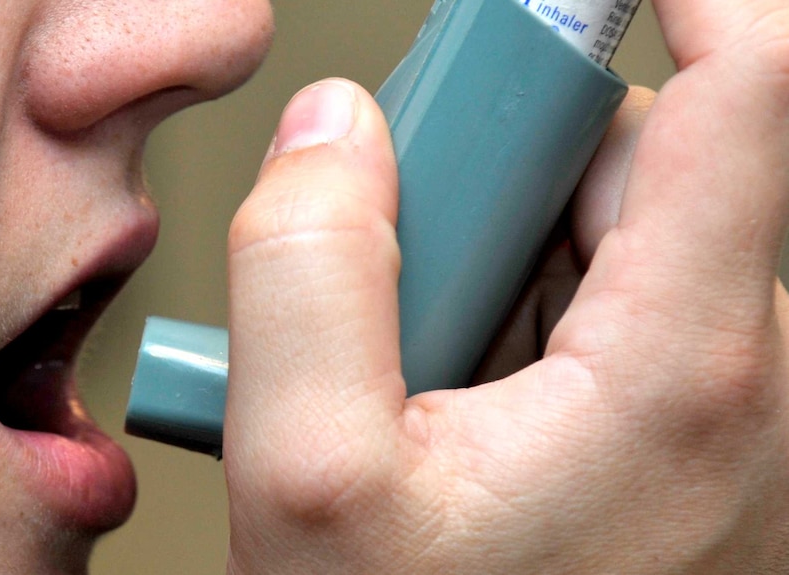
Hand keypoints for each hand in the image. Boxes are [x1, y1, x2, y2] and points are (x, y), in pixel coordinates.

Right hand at [223, 1, 788, 571]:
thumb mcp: (313, 487)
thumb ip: (302, 274)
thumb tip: (330, 133)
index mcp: (687, 367)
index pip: (748, 87)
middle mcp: (736, 370)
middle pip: (628, 158)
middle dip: (495, 167)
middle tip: (404, 261)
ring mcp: (710, 395)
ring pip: (602, 227)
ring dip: (491, 251)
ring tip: (416, 363)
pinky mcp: (675, 417)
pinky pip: (599, 297)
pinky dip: (514, 306)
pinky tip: (452, 387)